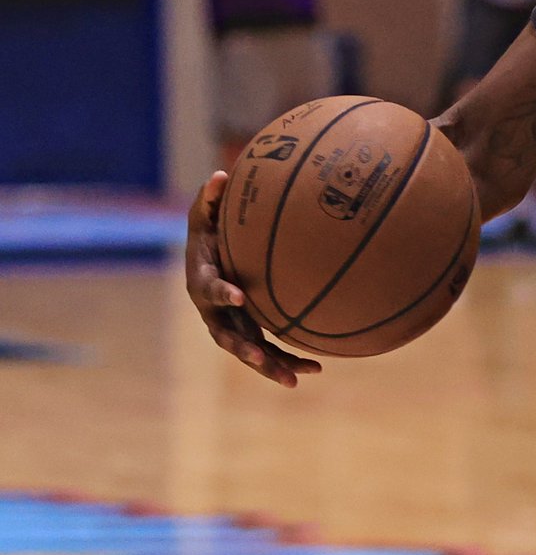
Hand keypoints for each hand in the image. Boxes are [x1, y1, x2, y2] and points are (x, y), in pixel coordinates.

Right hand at [185, 170, 321, 386]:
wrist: (212, 259)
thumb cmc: (209, 233)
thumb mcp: (205, 215)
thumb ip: (210, 199)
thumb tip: (220, 174)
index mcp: (201, 280)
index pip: (208, 288)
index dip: (221, 293)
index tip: (238, 295)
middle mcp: (213, 311)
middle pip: (225, 334)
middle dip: (243, 347)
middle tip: (258, 356)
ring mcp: (231, 325)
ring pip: (248, 351)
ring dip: (270, 366)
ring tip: (296, 379)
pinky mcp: (250, 332)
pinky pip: (268, 351)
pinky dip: (288, 361)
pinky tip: (315, 368)